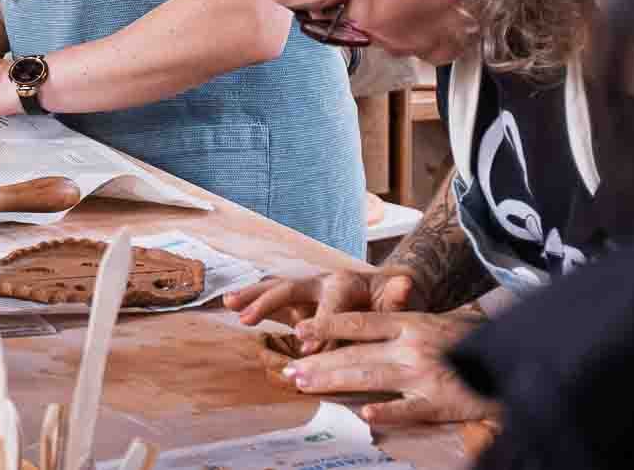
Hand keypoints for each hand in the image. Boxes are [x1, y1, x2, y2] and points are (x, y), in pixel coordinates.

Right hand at [227, 268, 415, 345]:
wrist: (392, 292)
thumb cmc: (396, 303)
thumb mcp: (404, 303)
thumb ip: (399, 298)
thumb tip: (405, 284)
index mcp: (347, 283)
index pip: (330, 306)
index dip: (321, 326)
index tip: (309, 351)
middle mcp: (322, 282)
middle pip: (291, 288)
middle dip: (269, 303)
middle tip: (248, 319)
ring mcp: (308, 290)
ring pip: (275, 289)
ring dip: (251, 296)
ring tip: (228, 303)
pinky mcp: (300, 301)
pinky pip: (272, 297)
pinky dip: (251, 297)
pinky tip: (229, 304)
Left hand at [280, 309, 494, 425]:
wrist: (511, 356)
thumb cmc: (460, 340)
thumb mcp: (425, 323)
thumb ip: (390, 328)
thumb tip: (346, 337)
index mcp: (408, 323)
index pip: (359, 322)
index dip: (327, 325)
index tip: (299, 330)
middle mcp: (412, 346)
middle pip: (356, 353)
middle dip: (320, 362)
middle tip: (290, 370)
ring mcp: (425, 374)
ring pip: (371, 377)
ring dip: (335, 381)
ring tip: (306, 384)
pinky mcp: (441, 402)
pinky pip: (409, 409)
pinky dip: (387, 411)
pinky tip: (365, 415)